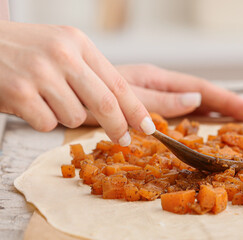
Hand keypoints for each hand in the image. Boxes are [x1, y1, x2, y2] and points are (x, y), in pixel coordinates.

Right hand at [0, 21, 154, 145]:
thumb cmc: (25, 50)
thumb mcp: (63, 48)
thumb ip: (91, 72)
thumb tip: (124, 109)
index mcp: (78, 43)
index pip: (118, 84)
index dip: (135, 110)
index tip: (148, 126)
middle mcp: (63, 55)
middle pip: (105, 103)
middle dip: (118, 127)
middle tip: (123, 140)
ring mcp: (40, 73)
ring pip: (75, 117)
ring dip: (66, 117)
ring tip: (47, 99)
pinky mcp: (19, 92)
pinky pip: (47, 124)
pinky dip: (42, 120)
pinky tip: (29, 102)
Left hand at [83, 64, 242, 123]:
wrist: (67, 93)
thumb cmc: (90, 94)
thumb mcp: (123, 97)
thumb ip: (158, 100)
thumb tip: (195, 99)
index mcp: (157, 79)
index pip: (201, 89)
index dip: (228, 100)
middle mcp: (161, 86)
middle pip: (204, 94)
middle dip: (230, 104)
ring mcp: (157, 96)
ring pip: (195, 103)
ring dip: (219, 110)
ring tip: (242, 118)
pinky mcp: (150, 107)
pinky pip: (181, 111)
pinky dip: (200, 116)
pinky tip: (209, 121)